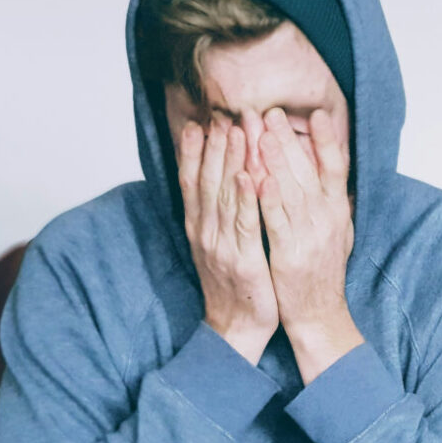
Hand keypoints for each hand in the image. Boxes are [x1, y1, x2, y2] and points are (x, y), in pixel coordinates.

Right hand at [178, 121, 278, 364]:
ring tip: (236, 130)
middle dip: (214, 146)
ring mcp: (222, 246)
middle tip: (221, 114)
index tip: (198, 122)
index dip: (194, 152)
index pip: (192, 182)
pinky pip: (244, 224)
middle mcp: (205, 233)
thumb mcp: (218, 246)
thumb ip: (216, 216)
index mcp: (199, 228)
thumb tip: (219, 183)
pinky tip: (248, 176)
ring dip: (230, 161)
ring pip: (224, 196)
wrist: (236, 328)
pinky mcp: (243, 260)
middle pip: (206, 181)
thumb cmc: (234, 285)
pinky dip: (245, 199)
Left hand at [257, 107, 363, 382]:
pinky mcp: (290, 254)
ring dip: (275, 160)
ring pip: (291, 190)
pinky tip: (257, 177)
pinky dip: (268, 198)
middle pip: (308, 171)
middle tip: (270, 111)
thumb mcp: (338, 233)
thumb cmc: (322, 273)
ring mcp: (310, 236)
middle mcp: (328, 220)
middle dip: (288, 139)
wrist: (319, 315)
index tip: (317, 113)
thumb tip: (333, 173)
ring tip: (260, 131)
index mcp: (338, 212)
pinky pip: (277, 221)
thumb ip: (333, 203)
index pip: (336, 168)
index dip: (327, 140)